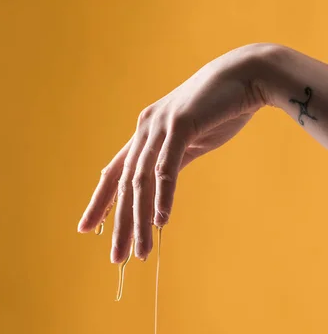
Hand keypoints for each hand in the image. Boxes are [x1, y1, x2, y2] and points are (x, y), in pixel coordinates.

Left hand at [78, 43, 274, 261]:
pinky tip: (160, 220)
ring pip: (141, 183)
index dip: (99, 203)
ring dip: (139, 220)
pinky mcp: (181, 125)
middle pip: (123, 186)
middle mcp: (144, 131)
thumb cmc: (218, 109)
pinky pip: (167, 168)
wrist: (246, 75)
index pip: (113, 175)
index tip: (86, 228)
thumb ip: (170, 161)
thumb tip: (159, 189)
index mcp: (143, 135)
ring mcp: (160, 127)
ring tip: (141, 252)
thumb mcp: (187, 141)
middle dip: (118, 225)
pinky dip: (163, 196)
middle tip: (116, 258)